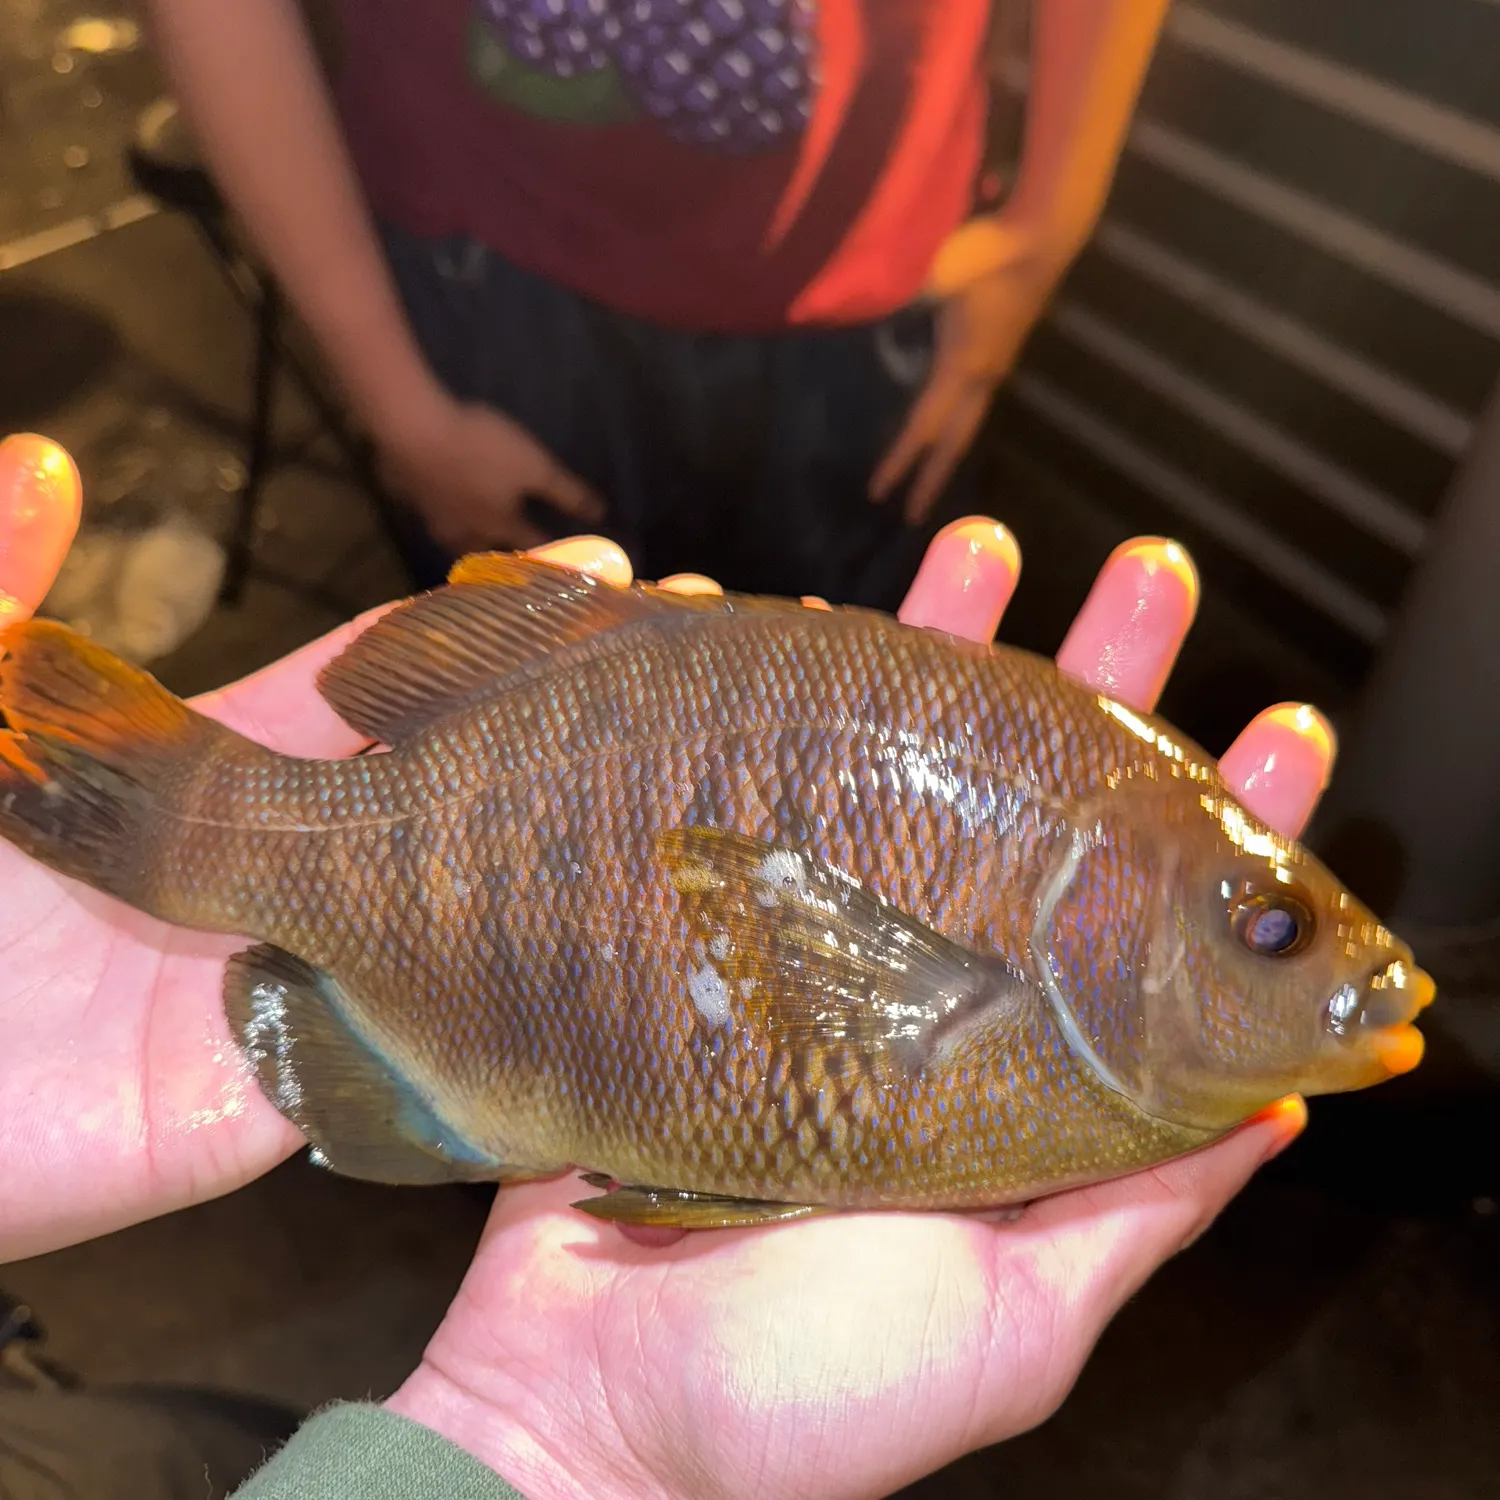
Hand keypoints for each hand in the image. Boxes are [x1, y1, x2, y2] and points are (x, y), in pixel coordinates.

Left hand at [0, 433, 626, 1262]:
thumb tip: (45, 454)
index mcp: (220, 767)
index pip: (385, 681)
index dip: (488, 622)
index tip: (602, 563)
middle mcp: (288, 870)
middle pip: (455, 786)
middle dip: (571, 726)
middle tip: (699, 659)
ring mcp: (302, 978)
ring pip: (466, 912)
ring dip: (574, 861)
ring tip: (702, 793)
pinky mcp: (293, 1090)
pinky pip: (430, 1052)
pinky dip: (519, 1006)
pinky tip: (632, 957)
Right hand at [380, 396, 603, 553]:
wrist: (412, 429)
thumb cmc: (480, 448)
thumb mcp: (534, 466)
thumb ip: (566, 491)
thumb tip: (600, 514)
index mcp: (498, 523)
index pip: (530, 544)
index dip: (548, 550)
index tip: (560, 561)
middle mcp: (463, 528)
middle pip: (481, 550)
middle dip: (495, 556)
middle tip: (504, 559)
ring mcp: (429, 514)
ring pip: (448, 537)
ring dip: (461, 540)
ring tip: (466, 536)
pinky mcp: (404, 493)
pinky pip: (419, 509)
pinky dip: (429, 510)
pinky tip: (428, 500)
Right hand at [382, 525, 1334, 1499]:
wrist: (574, 1411)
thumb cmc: (794, 1401)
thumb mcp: (1009, 1325)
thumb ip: (1139, 1211)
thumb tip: (1279, 1103)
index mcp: (1015, 1092)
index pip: (1150, 934)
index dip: (1216, 834)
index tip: (1273, 729)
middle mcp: (922, 1013)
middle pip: (1030, 826)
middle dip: (1092, 696)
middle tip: (1144, 578)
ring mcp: (810, 972)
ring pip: (895, 791)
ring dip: (943, 672)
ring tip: (987, 556)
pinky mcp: (704, 954)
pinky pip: (761, 816)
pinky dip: (790, 728)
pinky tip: (822, 642)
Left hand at [870, 216, 1077, 524]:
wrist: (1044, 233)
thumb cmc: (990, 250)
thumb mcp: (938, 274)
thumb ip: (904, 296)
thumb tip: (866, 304)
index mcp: (962, 366)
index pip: (922, 426)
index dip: (898, 461)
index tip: (876, 493)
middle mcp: (982, 376)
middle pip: (953, 442)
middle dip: (931, 480)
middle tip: (912, 515)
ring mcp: (996, 365)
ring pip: (967, 424)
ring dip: (946, 453)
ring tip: (928, 476)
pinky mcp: (1003, 350)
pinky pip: (973, 401)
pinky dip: (956, 424)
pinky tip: (947, 422)